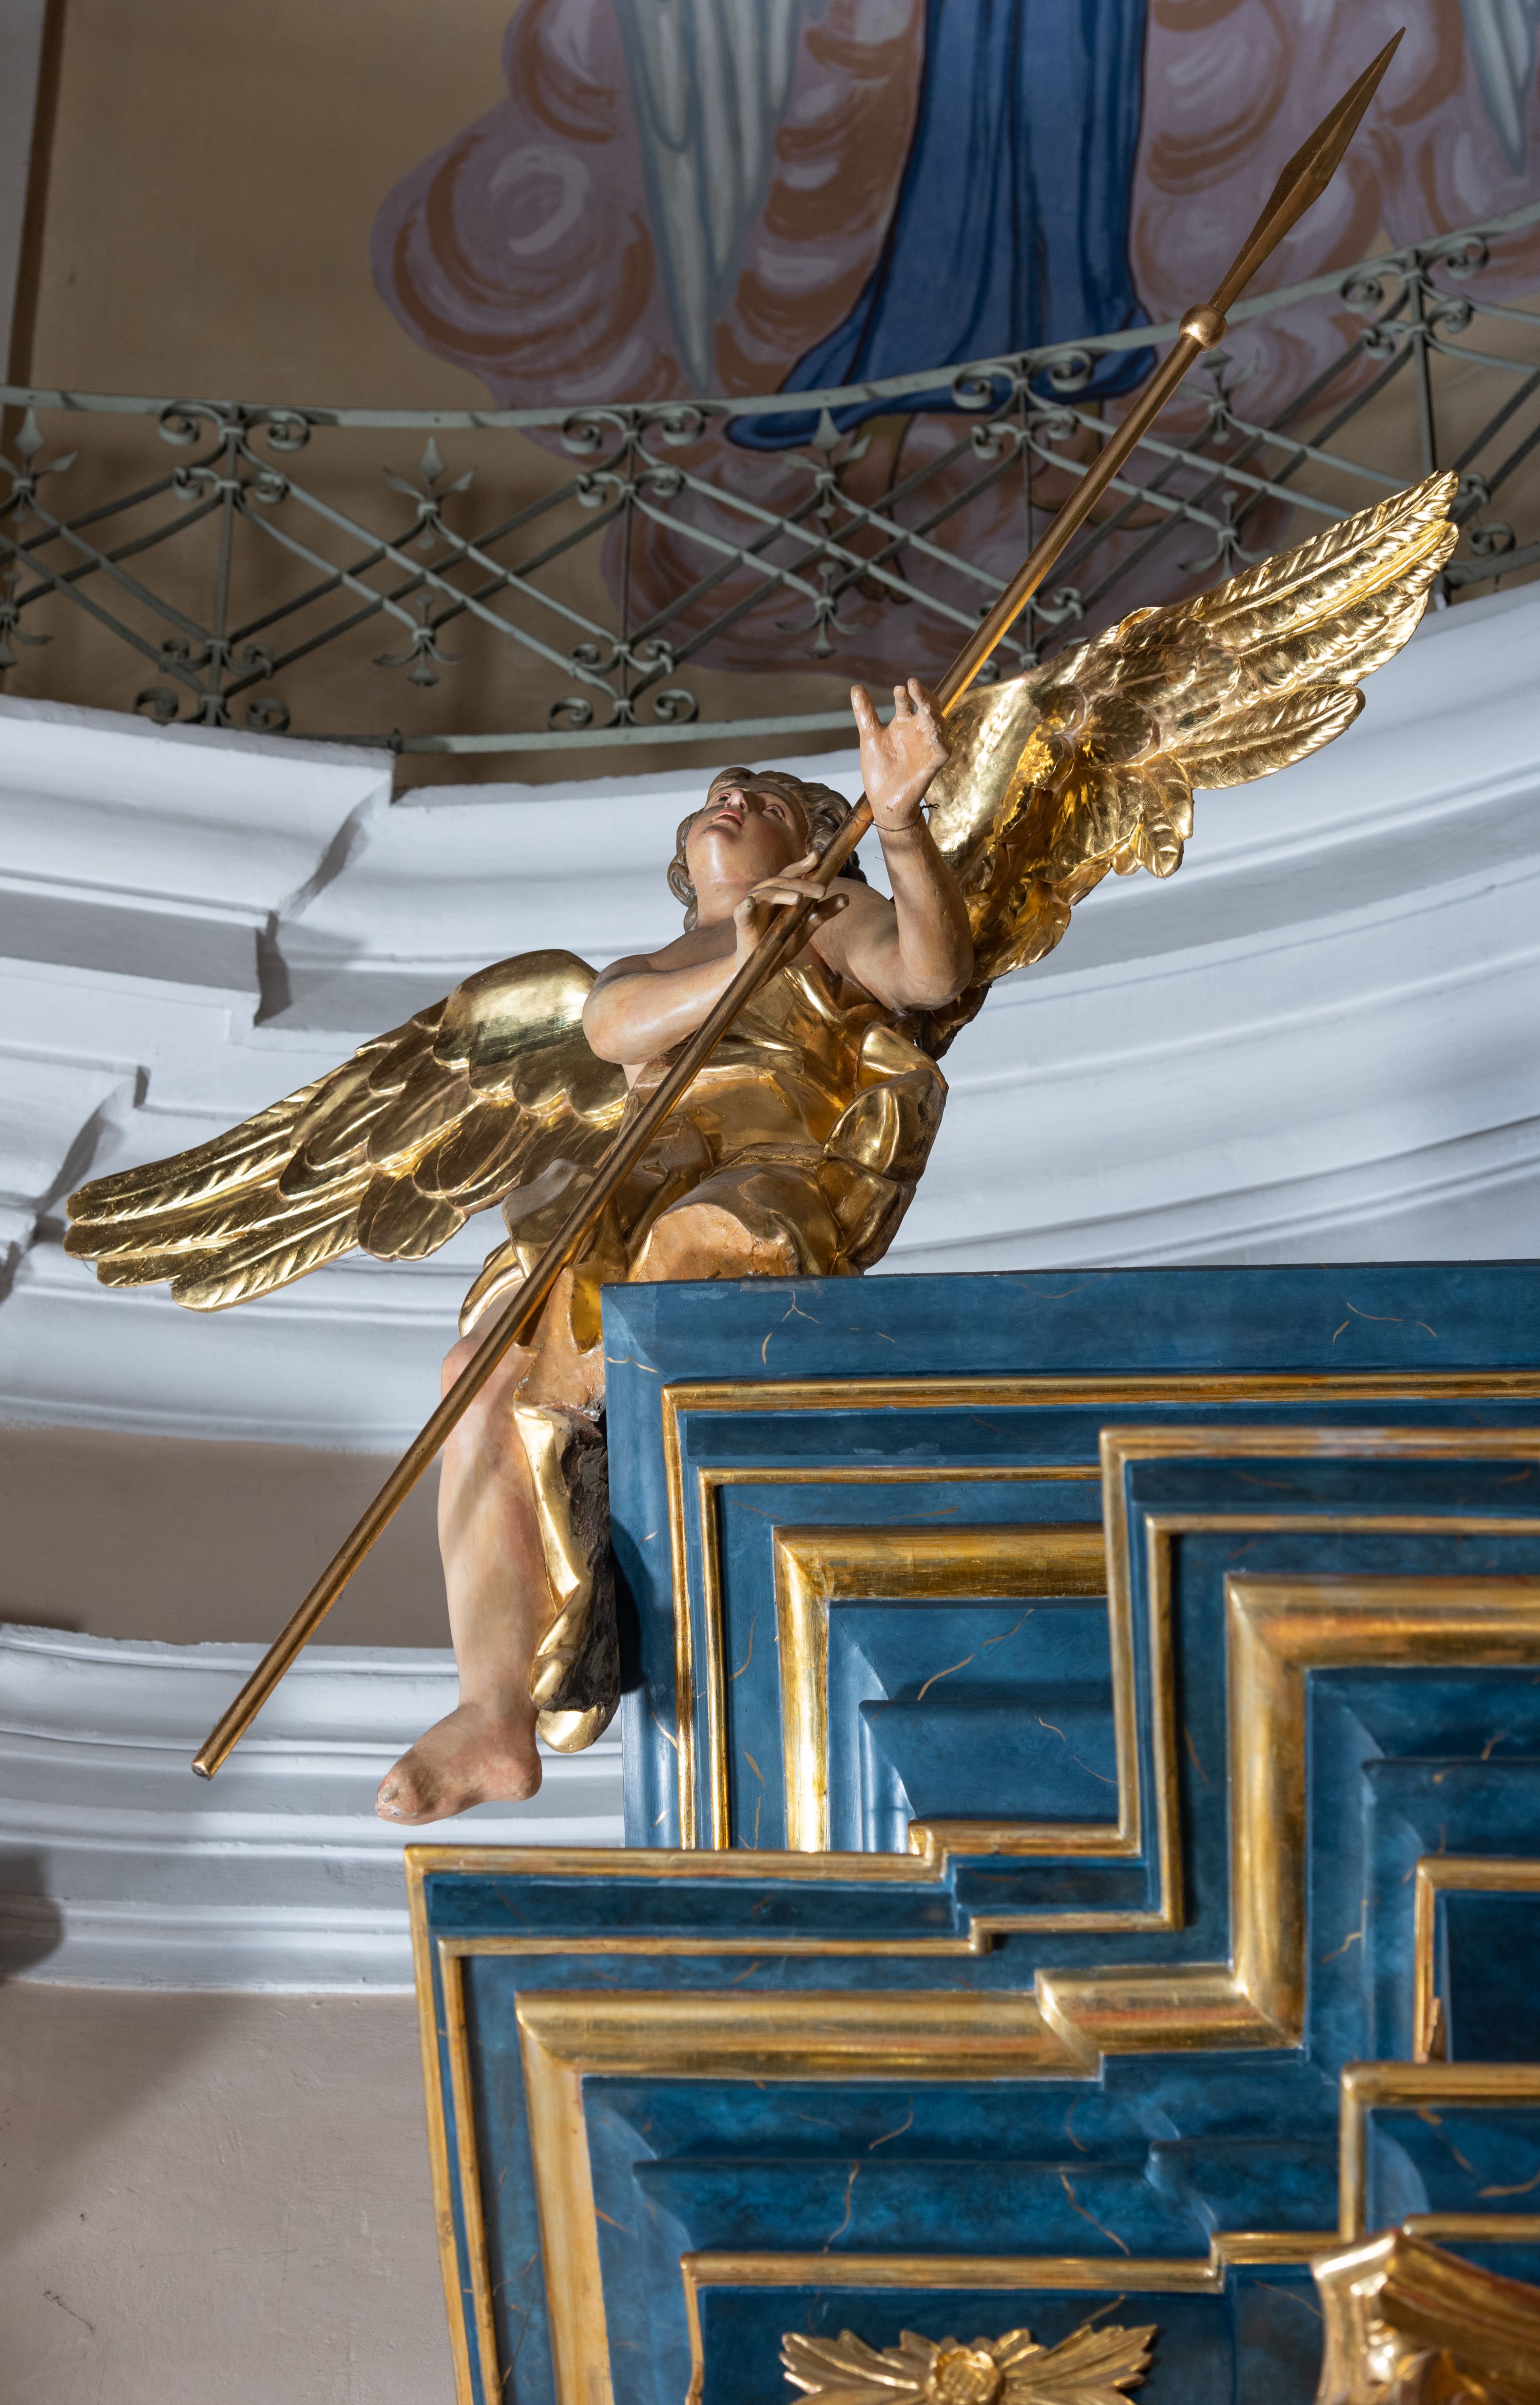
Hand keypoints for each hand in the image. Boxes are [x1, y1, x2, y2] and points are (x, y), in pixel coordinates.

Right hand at [731, 850, 850, 966]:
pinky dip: (746, 907)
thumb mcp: (806, 925)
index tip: (818, 856)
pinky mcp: (742, 921)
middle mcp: (765, 892)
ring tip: (799, 899)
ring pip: (767, 893)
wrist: (762, 964)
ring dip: (783, 894)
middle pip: (783, 881)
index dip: (804, 864)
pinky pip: (743, 911)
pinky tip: (749, 903)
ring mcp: (752, 904)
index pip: (792, 873)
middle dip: (803, 884)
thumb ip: (823, 911)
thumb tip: (846, 898)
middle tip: (823, 890)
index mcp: (780, 891)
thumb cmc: (781, 939)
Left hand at [851, 677, 948, 832]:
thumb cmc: (880, 769)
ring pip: (938, 724)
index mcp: (904, 723)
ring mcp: (927, 746)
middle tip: (913, 685)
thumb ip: (865, 713)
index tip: (898, 689)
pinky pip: (942, 750)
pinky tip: (935, 733)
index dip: (904, 695)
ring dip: (933, 714)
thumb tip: (856, 686)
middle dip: (923, 696)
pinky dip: (940, 741)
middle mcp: (918, 731)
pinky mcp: (933, 764)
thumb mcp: (870, 737)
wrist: (883, 800)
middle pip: (928, 707)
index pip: (908, 702)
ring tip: (925, 705)